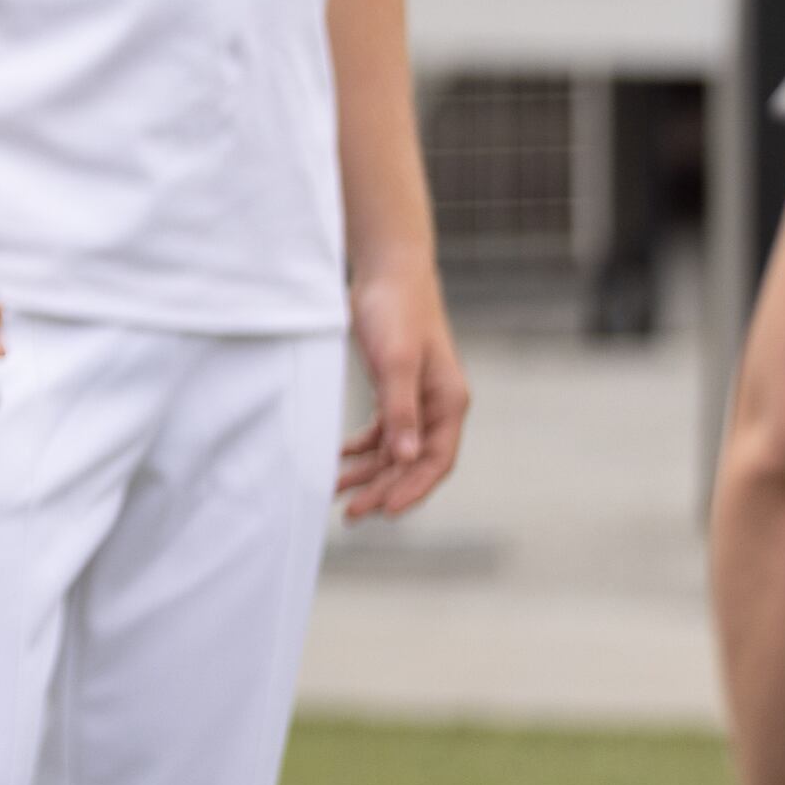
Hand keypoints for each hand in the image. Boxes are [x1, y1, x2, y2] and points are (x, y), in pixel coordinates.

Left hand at [337, 256, 466, 520]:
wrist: (387, 271)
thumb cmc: (397, 311)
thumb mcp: (397, 361)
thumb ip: (401, 409)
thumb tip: (407, 459)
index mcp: (448, 403)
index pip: (436, 461)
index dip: (413, 490)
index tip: (384, 512)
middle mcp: (436, 406)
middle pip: (412, 462)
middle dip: (384, 489)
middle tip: (350, 514)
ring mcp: (416, 399)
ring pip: (394, 449)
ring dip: (368, 472)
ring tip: (336, 492)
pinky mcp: (394, 388)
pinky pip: (382, 431)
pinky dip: (363, 447)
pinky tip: (340, 458)